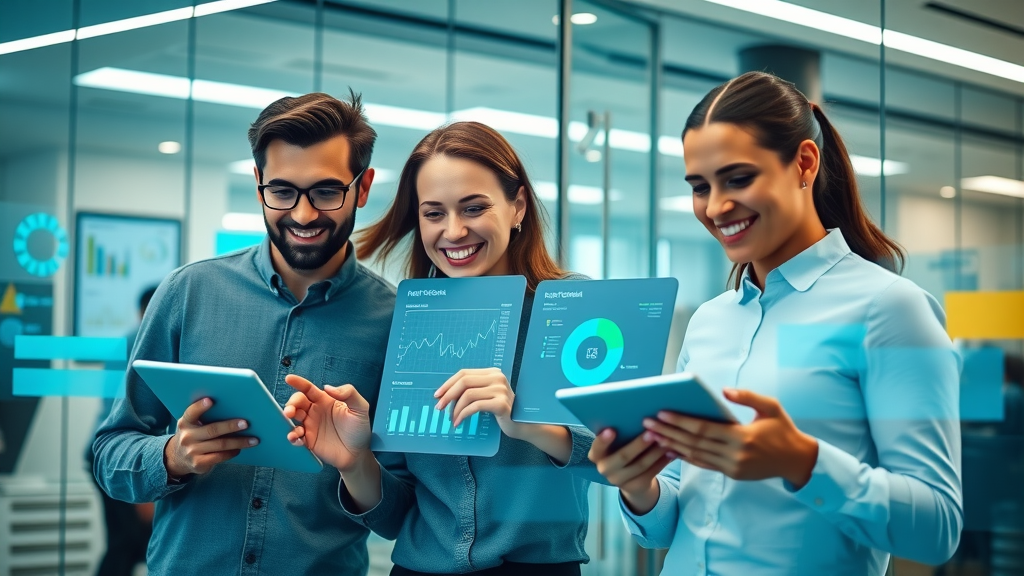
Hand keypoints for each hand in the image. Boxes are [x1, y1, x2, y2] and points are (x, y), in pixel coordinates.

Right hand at [163, 397, 257, 478]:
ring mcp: (192, 451)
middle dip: (230, 426)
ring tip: (254, 439)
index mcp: (185, 422)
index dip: (200, 406)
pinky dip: (232, 452)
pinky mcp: (199, 463)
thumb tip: (235, 410)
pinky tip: (240, 449)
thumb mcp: (192, 425)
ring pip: (220, 445)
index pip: (191, 413)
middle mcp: (187, 437)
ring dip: (239, 442)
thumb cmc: (194, 435)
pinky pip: (219, 457)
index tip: (211, 400)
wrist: (178, 458)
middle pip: (212, 430)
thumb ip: (205, 418)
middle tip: (246, 423)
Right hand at [283, 374, 371, 472]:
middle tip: (290, 410)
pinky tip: (297, 438)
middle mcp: (315, 411)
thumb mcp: (360, 407)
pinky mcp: (308, 441)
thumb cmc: (359, 429)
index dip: (298, 383)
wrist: (358, 453)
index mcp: (325, 400)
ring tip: (291, 422)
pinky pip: (296, 437)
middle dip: (291, 404)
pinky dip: (292, 437)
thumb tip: (328, 387)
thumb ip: (348, 393)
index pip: (309, 389)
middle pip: (297, 403)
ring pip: (293, 419)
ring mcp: (311, 426)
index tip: (289, 378)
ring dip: (288, 419)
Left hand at [434, 368, 520, 437]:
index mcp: (492, 373)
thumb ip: (472, 390)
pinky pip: (475, 407)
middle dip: (448, 395)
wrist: (522, 424)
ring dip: (455, 408)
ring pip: (468, 395)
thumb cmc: (501, 411)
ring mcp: (500, 390)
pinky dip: (463, 415)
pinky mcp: (501, 403)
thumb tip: (445, 395)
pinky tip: (458, 422)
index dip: (448, 384)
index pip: (464, 373)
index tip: (437, 395)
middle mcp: (497, 377)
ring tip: (452, 419)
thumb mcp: (486, 395)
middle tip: (439, 407)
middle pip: (464, 381)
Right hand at [588, 429, 672, 514]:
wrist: (628, 477)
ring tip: (666, 440)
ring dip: (655, 452)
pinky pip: (651, 473)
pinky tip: (671, 452)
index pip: (597, 447)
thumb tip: (639, 416)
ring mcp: (619, 480)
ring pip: (640, 465)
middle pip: (623, 457)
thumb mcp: (616, 443)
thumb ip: (620, 433)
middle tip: (651, 433)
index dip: (603, 440)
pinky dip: (662, 462)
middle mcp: (604, 469)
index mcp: (596, 455)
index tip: (611, 430)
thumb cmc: (621, 449)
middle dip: (638, 445)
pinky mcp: (635, 487)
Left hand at [643, 388, 818, 487]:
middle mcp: (735, 454)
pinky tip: (670, 449)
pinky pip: (704, 464)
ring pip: (696, 455)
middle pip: (694, 443)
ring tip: (652, 435)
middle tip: (647, 423)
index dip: (681, 422)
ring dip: (672, 445)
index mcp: (743, 436)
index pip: (704, 429)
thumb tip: (724, 391)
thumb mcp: (770, 406)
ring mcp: (733, 467)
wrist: (797, 461)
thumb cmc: (783, 429)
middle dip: (669, 432)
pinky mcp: (732, 474)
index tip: (662, 413)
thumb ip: (747, 396)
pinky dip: (686, 457)